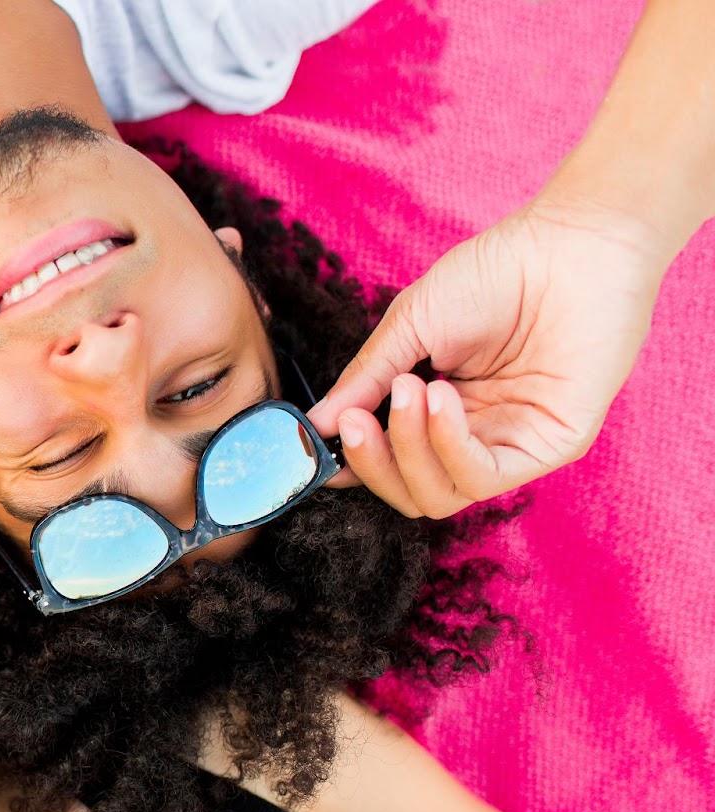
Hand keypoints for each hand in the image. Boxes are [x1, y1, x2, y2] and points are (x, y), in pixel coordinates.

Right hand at [307, 194, 669, 517]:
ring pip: (440, 495)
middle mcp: (478, 436)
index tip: (319, 439)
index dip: (355, 461)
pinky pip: (484, 476)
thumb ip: (364, 380)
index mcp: (444, 411)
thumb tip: (316, 427)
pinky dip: (448, 445)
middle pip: (410, 492)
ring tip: (407, 390)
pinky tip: (438, 396)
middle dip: (373, 463)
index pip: (392, 464)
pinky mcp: (550, 446)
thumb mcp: (409, 328)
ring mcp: (513, 444)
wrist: (569, 242)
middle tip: (353, 420)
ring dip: (408, 449)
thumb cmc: (494, 273)